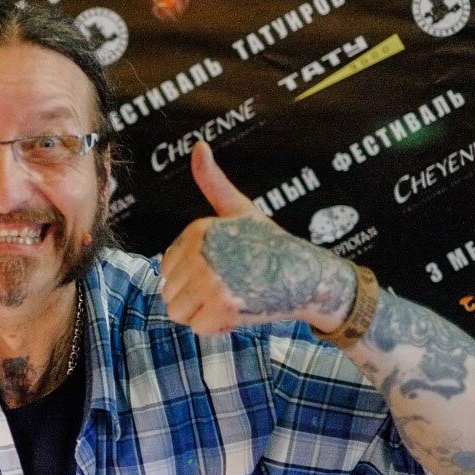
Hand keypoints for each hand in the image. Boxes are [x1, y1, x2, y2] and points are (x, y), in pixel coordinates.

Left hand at [160, 142, 352, 335]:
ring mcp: (211, 279)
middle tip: (230, 286)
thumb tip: (198, 145)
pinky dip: (218, 328)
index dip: (191, 277)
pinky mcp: (223, 306)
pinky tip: (239, 311)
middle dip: (196, 298)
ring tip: (231, 298)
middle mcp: (201, 252)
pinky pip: (199, 329)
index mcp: (198, 230)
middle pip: (170, 293)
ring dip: (203, 314)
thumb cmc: (272, 245)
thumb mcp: (239, 209)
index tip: (222, 269)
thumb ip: (212, 182)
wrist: (308, 277)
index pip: (166, 269)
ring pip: (179, 312)